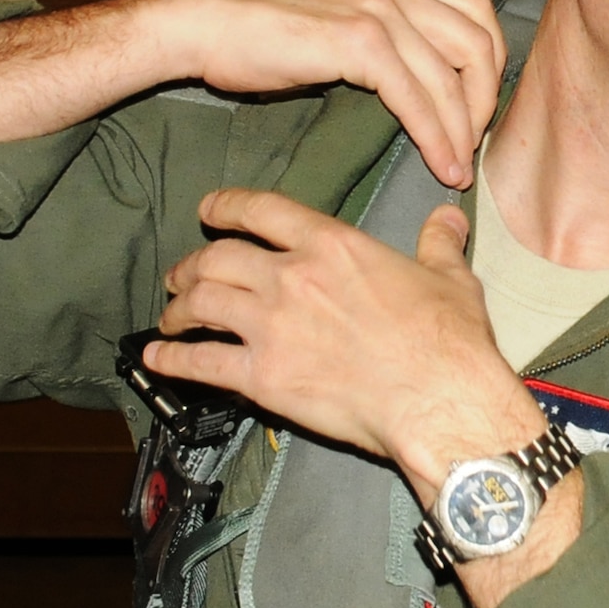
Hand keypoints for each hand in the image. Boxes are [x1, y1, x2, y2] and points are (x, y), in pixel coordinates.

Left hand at [148, 186, 540, 501]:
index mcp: (332, 245)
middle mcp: (290, 277)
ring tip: (171, 313)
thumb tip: (447, 219)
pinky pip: (200, 362)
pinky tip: (157, 357)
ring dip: (178, 306)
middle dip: (192, 263)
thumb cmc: (449, 342)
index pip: (260, 210)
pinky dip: (171, 358)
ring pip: (201, 302)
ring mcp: (271, 327)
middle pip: (217, 257)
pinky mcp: (263, 377)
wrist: (440, 401)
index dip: (226, 206)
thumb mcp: (451, 279)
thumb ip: (438, 244)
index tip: (210, 210)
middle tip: (182, 275)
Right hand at [149, 0, 504, 187]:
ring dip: (465, 129)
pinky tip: (440, 166)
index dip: (487, 68)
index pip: (474, 14)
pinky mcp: (358, 39)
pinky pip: (419, 97)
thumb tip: (409, 81)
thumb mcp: (332, 19)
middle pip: (479, 41)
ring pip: (455, 74)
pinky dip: (437, 137)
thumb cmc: (253, 31)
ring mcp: (379, 8)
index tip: (474, 113)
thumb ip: (376, 37)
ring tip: (458, 168)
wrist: (199, 22)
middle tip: (470, 146)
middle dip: (484, 101)